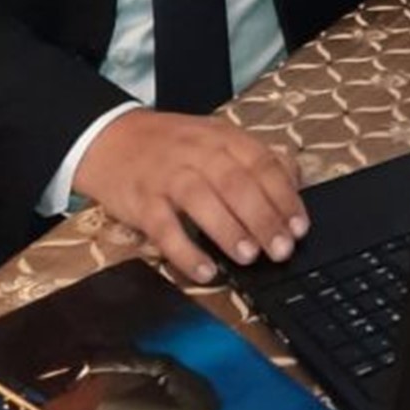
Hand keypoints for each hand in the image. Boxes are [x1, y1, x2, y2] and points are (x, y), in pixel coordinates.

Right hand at [73, 109, 304, 283]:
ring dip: (229, 230)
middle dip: (263, 219)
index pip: (261, 164)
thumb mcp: (217, 139)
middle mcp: (197, 153)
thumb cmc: (173, 146)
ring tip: (249, 257)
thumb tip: (295, 182)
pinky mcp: (141, 201)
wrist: (110, 138)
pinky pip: (163, 228)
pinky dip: (185, 251)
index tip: (300, 227)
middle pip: (236, 183)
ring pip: (202, 200)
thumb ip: (255, 159)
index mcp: (222, 138)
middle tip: (281, 249)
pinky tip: (204, 271)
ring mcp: (167, 176)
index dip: (284, 196)